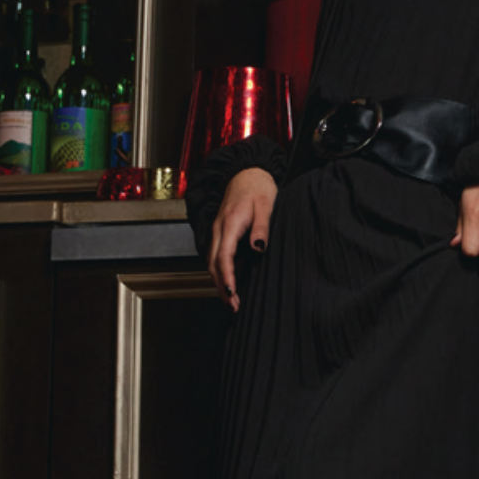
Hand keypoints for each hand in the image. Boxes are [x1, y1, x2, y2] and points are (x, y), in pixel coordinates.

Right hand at [209, 167, 277, 310]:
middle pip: (213, 264)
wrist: (247, 172)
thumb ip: (262, 227)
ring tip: (232, 301)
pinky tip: (229, 282)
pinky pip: (216, 256)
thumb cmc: (258, 187)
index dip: (227, 277)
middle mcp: (219, 229)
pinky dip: (220, 272)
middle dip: (221, 286)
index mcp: (229, 224)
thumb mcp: (266, 205)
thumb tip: (258, 248)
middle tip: (234, 306)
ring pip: (212, 261)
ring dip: (219, 282)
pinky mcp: (221, 232)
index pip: (223, 256)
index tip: (232, 293)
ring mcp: (218, 231)